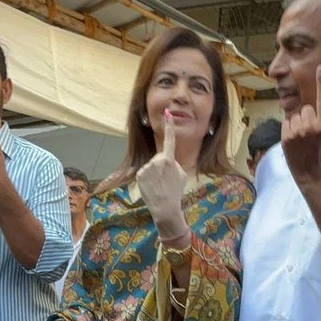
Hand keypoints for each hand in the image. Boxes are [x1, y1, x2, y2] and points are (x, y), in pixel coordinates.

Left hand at [136, 110, 187, 235]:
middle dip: (161, 167)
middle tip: (166, 182)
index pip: (170, 140)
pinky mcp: (139, 174)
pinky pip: (144, 173)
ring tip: (159, 186)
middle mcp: (157, 160)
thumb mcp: (181, 175)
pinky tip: (151, 187)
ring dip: (154, 174)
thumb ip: (174, 163)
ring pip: (151, 166)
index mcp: (170, 159)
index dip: (169, 126)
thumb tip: (167, 160)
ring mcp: (147, 167)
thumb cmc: (175, 192)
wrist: (166, 208)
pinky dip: (147, 179)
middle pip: (159, 158)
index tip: (167, 112)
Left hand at [281, 65, 320, 186]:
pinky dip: (290, 128)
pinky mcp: (285, 137)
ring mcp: (296, 132)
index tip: (320, 68)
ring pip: (296, 115)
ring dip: (299, 122)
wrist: (310, 173)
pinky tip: (296, 139)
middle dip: (310, 116)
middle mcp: (310, 127)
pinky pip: (287, 122)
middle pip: (307, 108)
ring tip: (304, 137)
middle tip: (313, 132)